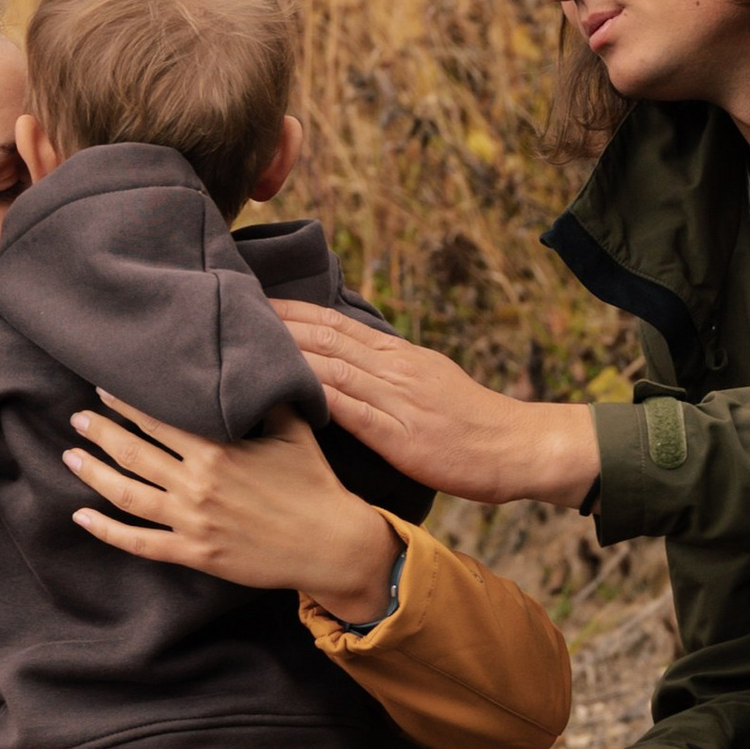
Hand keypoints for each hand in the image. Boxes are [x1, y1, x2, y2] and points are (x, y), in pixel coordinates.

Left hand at [65, 395, 394, 620]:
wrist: (331, 544)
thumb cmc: (315, 483)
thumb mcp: (296, 430)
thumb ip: (268, 399)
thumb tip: (256, 364)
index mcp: (218, 448)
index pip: (159, 417)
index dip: (127, 402)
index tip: (104, 388)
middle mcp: (198, 482)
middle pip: (134, 451)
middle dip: (100, 431)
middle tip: (77, 417)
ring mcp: (193, 520)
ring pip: (127, 493)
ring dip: (93, 472)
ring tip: (70, 455)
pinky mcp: (194, 553)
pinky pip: (139, 542)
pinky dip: (106, 530)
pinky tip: (81, 516)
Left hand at [271, 303, 600, 508]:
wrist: (519, 447)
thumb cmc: (474, 427)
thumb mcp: (432, 387)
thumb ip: (392, 378)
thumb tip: (354, 370)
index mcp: (400, 357)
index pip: (336, 324)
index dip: (293, 310)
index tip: (254, 300)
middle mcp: (395, 368)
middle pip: (325, 335)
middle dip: (277, 321)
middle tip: (230, 309)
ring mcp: (397, 398)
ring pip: (331, 364)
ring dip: (286, 351)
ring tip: (243, 343)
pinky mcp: (400, 432)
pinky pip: (350, 408)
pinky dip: (314, 394)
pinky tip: (284, 390)